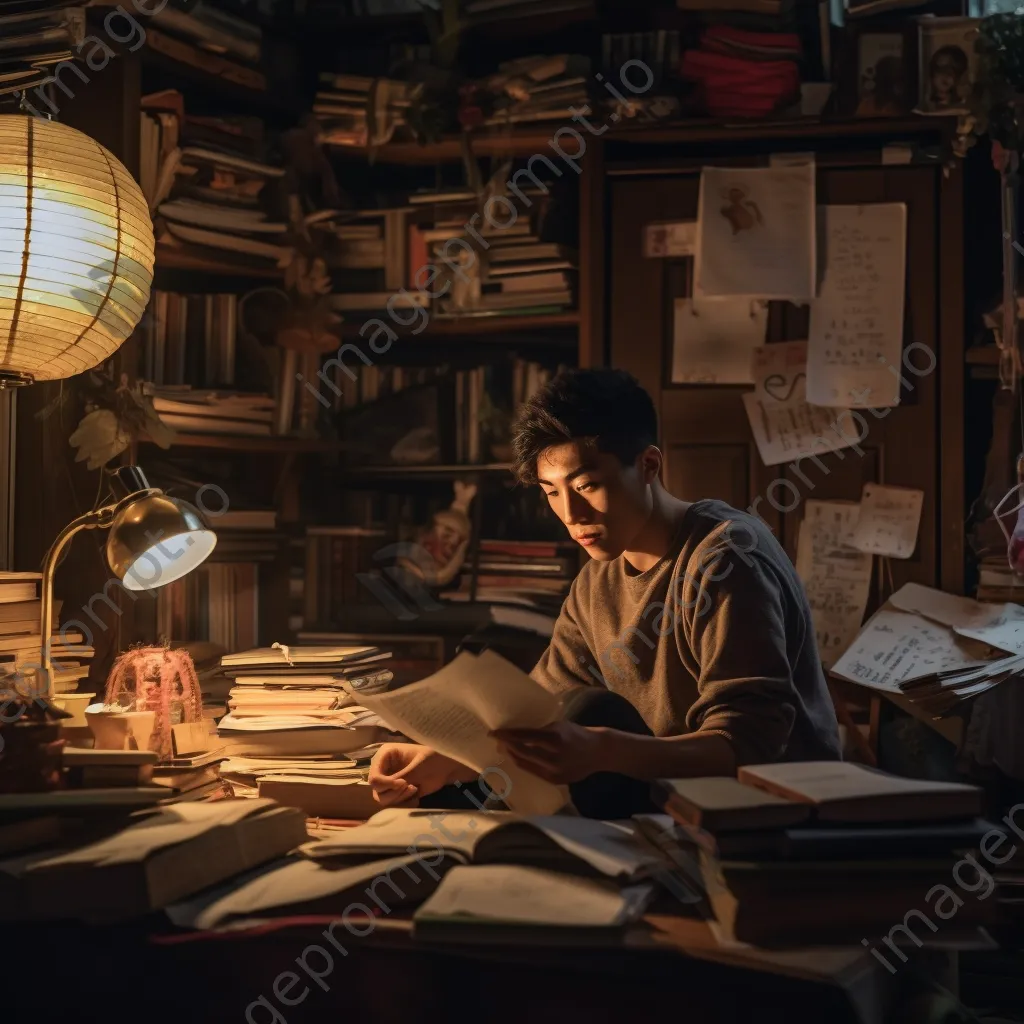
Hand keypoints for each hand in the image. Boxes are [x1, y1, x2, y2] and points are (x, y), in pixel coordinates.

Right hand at [368, 743, 470, 807]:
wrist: (446, 767)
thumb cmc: (433, 759)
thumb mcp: (417, 767)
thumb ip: (401, 777)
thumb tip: (386, 789)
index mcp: (385, 755)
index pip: (373, 777)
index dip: (386, 784)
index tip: (403, 783)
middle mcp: (383, 768)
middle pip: (376, 791)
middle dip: (394, 792)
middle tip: (412, 787)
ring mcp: (389, 781)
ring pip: (383, 800)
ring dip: (399, 798)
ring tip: (415, 790)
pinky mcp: (396, 792)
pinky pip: (393, 805)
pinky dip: (404, 804)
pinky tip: (416, 798)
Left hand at [490, 722, 608, 784]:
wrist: (598, 751)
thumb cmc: (576, 733)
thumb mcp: (558, 725)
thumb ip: (539, 730)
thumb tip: (516, 733)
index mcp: (554, 738)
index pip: (523, 736)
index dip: (506, 735)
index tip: (493, 733)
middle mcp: (553, 756)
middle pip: (521, 752)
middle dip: (506, 746)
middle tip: (497, 740)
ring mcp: (554, 771)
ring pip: (525, 764)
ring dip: (513, 756)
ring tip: (504, 749)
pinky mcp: (556, 780)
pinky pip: (534, 772)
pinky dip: (524, 764)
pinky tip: (518, 758)